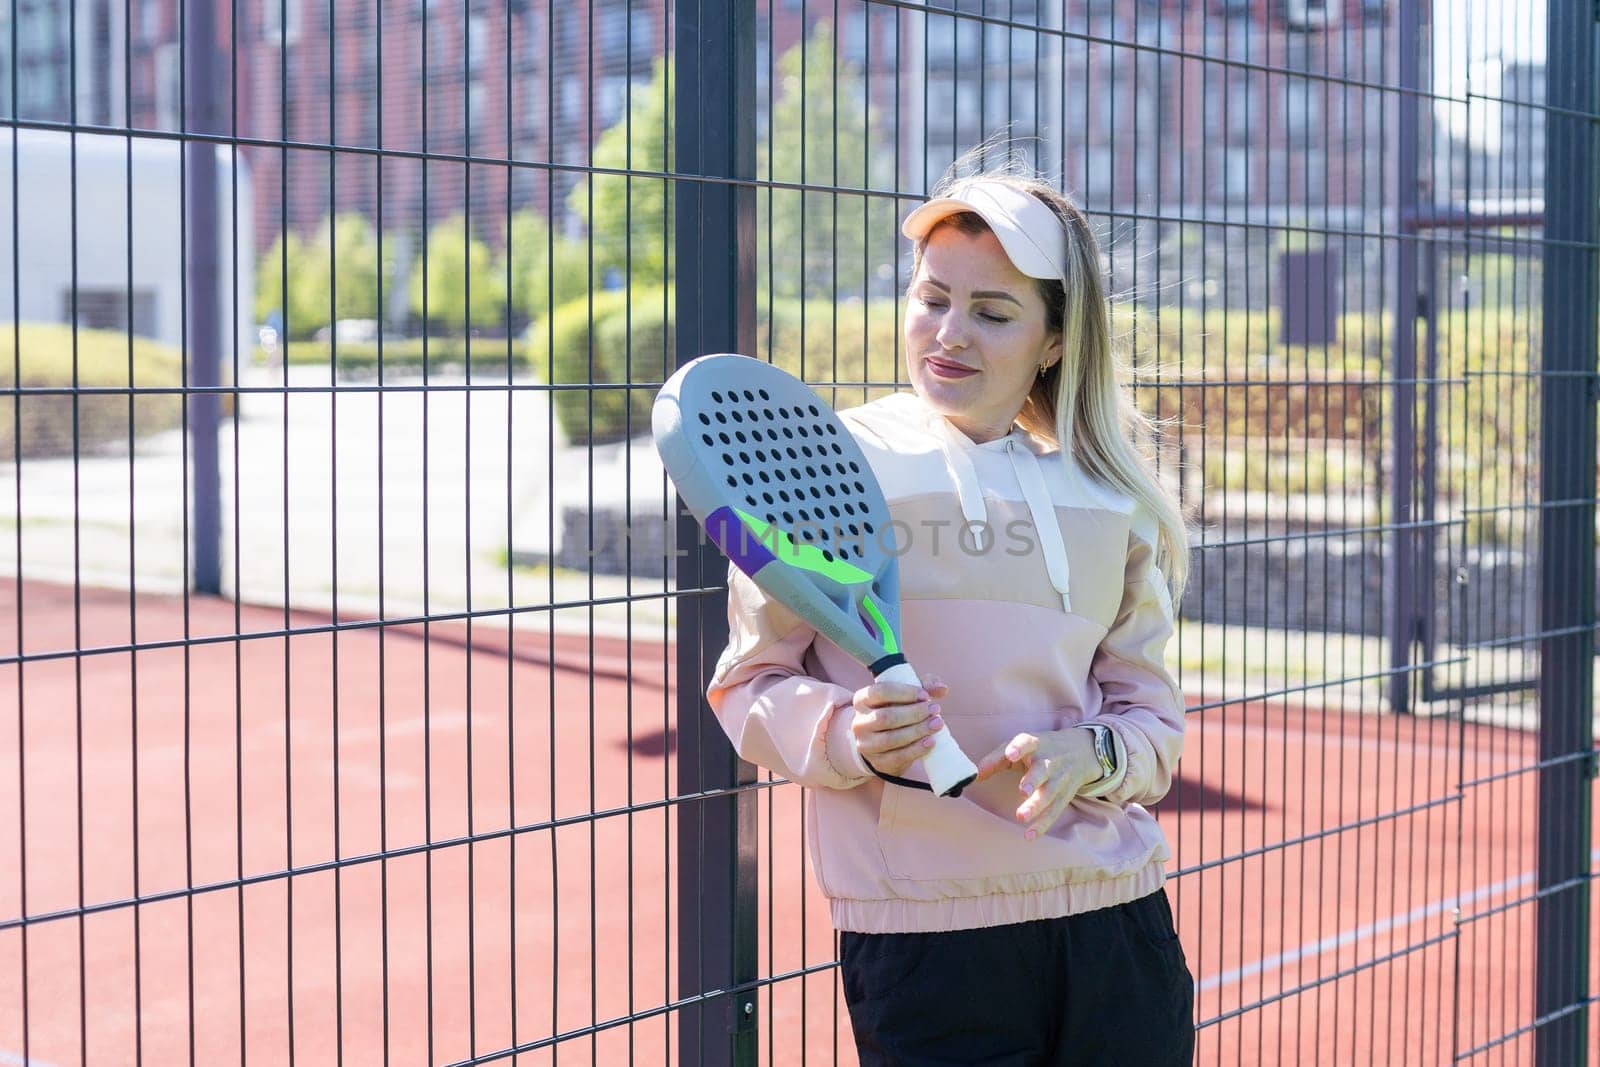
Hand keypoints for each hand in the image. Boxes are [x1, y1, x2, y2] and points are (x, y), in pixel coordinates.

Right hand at [850, 675, 949, 777]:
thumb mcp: (905, 695)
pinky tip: (931, 741)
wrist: (884, 745)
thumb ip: (923, 687)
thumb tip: (942, 688)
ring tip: (937, 724)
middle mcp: (859, 723)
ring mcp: (866, 744)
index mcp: (862, 700)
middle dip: (914, 713)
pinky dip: (917, 749)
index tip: (925, 695)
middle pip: (886, 717)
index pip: (880, 692)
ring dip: (918, 730)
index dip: (905, 692)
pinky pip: (898, 757)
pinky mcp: (878, 762)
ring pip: (892, 738)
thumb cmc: (896, 711)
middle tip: (935, 709)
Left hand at [975, 729, 1100, 838]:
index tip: (1010, 754)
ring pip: (1050, 793)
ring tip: (1021, 816)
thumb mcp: (1021, 746)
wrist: (1081, 751)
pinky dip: (1042, 824)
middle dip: (1033, 780)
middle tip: (1022, 791)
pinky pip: (1054, 811)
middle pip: (1043, 771)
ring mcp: (1059, 779)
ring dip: (1037, 806)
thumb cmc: (1041, 749)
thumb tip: (975, 775)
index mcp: (1036, 744)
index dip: (1019, 747)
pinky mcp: (1064, 796)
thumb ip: (996, 759)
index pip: (1027, 742)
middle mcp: (1049, 761)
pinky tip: (1029, 835)